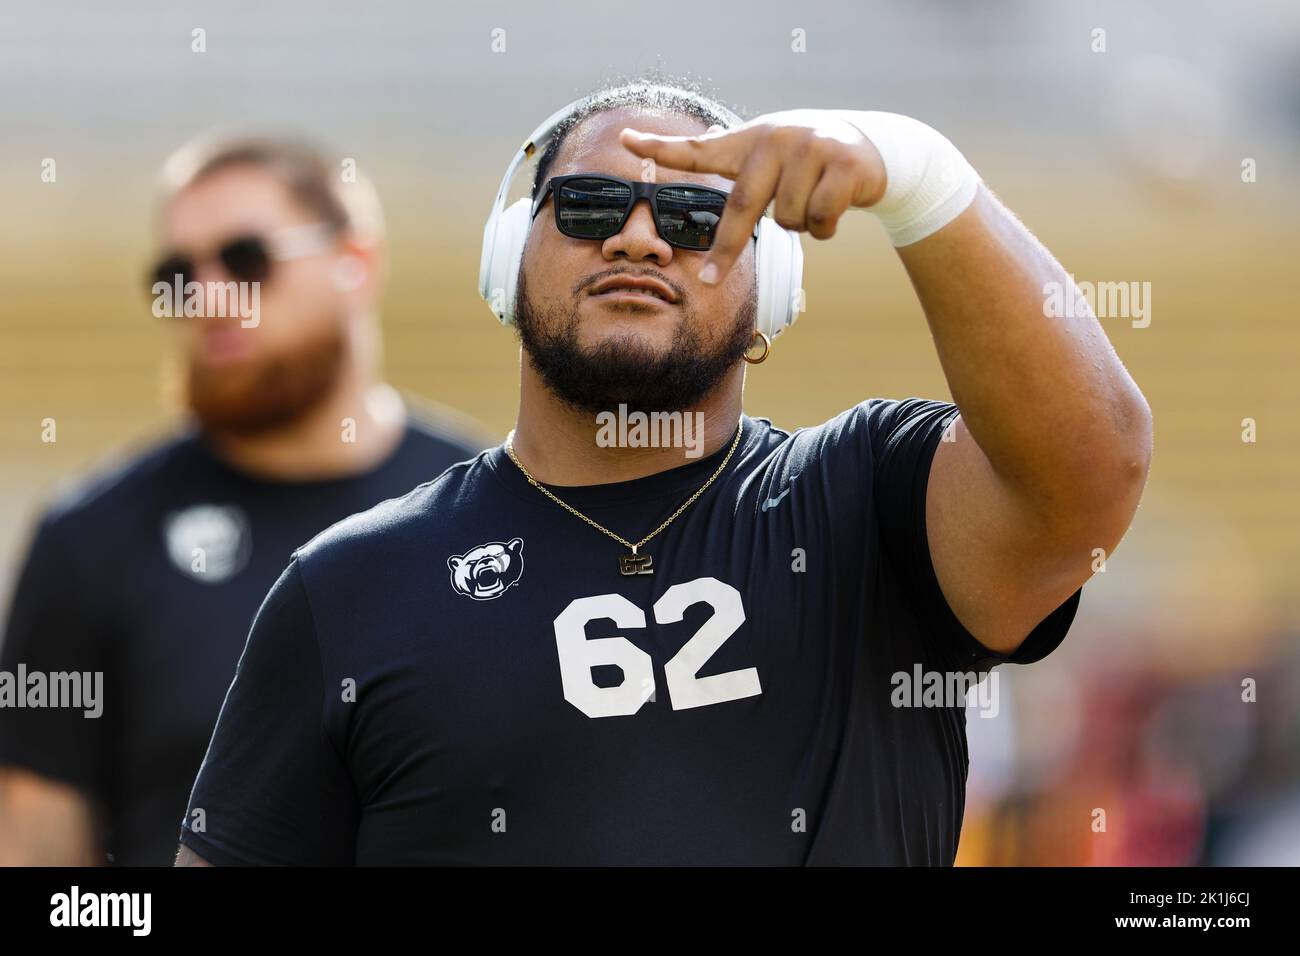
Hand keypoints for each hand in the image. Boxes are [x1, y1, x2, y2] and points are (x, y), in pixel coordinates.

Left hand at [619, 109, 886, 284]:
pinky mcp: (842, 164)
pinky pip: (820, 220)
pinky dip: (826, 228)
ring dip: (801, 225)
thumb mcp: (773, 147)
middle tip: (708, 282)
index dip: (663, 149)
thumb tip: (704, 135)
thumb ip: (738, 150)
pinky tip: (838, 204)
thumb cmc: (811, 157)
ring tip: (816, 200)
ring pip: (787, 220)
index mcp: (751, 140)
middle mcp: (775, 139)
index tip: (627, 142)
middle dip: (726, 249)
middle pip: (741, 205)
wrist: (874, 147)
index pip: (699, 148)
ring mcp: (810, 148)